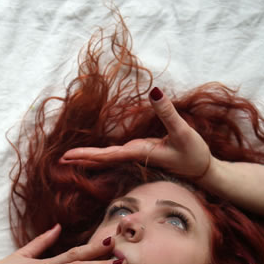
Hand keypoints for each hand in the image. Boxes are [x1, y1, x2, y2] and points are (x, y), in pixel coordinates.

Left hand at [59, 87, 213, 180]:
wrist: (204, 171)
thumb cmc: (194, 154)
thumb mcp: (182, 131)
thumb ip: (167, 112)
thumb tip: (153, 91)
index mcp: (140, 153)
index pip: (107, 155)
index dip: (86, 155)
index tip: (66, 157)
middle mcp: (135, 156)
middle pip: (103, 159)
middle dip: (81, 160)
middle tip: (59, 160)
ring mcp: (138, 155)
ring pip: (108, 158)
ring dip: (89, 158)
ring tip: (69, 159)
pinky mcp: (143, 153)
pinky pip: (116, 155)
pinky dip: (101, 155)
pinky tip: (93, 155)